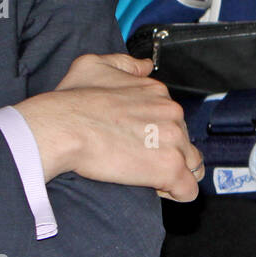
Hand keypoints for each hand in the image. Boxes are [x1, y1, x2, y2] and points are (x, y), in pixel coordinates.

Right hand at [16, 53, 203, 201]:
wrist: (64, 128)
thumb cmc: (72, 100)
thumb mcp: (94, 65)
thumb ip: (125, 64)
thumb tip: (145, 66)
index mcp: (157, 92)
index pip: (172, 118)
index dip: (155, 134)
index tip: (135, 141)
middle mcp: (171, 112)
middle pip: (184, 141)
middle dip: (165, 153)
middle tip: (136, 160)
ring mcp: (173, 141)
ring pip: (192, 164)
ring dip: (174, 173)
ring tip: (147, 177)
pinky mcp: (169, 168)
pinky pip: (188, 189)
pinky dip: (175, 193)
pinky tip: (154, 189)